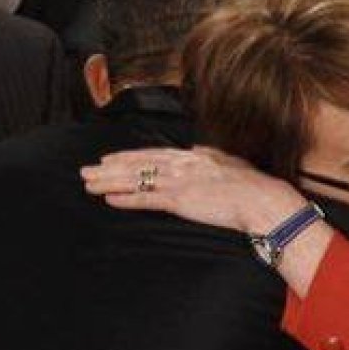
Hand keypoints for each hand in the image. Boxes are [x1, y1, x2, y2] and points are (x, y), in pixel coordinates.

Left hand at [80, 146, 307, 234]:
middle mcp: (182, 164)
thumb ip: (210, 156)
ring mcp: (180, 181)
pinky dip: (126, 198)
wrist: (263, 199)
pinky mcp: (181, 199)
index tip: (109, 159)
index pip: (153, 153)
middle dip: (110, 167)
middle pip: (138, 163)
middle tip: (86, 171)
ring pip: (136, 178)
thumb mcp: (228, 163)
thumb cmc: (251, 186)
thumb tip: (197, 149)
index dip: (128, 157)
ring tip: (88, 185)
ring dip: (109, 182)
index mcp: (193, 156)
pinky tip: (109, 200)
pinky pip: (147, 198)